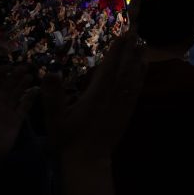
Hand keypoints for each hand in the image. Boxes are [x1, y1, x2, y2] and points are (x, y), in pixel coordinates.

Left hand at [0, 66, 34, 168]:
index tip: (7, 65)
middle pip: (5, 87)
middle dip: (14, 76)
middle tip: (24, 66)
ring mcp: (6, 113)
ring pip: (15, 95)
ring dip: (22, 85)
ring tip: (30, 75)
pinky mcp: (16, 122)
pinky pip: (24, 107)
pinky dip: (30, 98)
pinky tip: (36, 90)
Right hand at [42, 31, 145, 162]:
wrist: (88, 162)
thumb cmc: (68, 140)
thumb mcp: (55, 119)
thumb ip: (53, 96)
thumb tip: (50, 73)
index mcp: (96, 95)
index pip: (108, 68)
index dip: (115, 51)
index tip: (121, 35)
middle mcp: (113, 97)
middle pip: (124, 69)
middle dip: (129, 50)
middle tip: (135, 32)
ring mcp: (122, 105)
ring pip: (133, 78)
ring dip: (138, 60)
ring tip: (142, 45)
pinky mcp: (126, 113)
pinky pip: (136, 90)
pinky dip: (140, 77)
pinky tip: (142, 69)